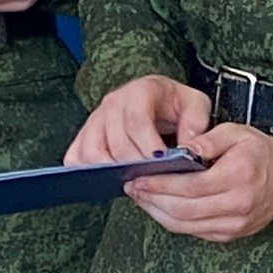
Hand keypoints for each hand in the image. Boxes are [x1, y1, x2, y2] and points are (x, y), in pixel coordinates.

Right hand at [66, 75, 209, 166]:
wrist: (158, 99)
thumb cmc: (175, 104)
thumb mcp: (196, 105)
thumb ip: (196, 124)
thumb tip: (188, 149)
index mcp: (140, 90)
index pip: (136, 119)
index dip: (148, 145)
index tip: (162, 163)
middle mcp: (112, 102)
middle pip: (115, 142)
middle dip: (135, 166)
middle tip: (153, 180)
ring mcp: (94, 119)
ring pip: (92, 152)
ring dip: (112, 172)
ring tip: (135, 181)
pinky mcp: (83, 135)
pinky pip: (77, 157)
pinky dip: (90, 172)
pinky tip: (112, 179)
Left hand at [124, 122, 272, 242]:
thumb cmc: (261, 155)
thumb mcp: (238, 133)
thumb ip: (209, 138)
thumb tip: (185, 148)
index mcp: (239, 177)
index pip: (190, 186)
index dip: (161, 184)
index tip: (139, 176)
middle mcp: (237, 206)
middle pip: (183, 209)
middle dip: (152, 198)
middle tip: (133, 186)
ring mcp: (233, 224)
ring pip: (184, 224)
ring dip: (157, 212)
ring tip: (140, 196)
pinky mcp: (228, 234)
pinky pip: (192, 231)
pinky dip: (171, 220)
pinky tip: (158, 206)